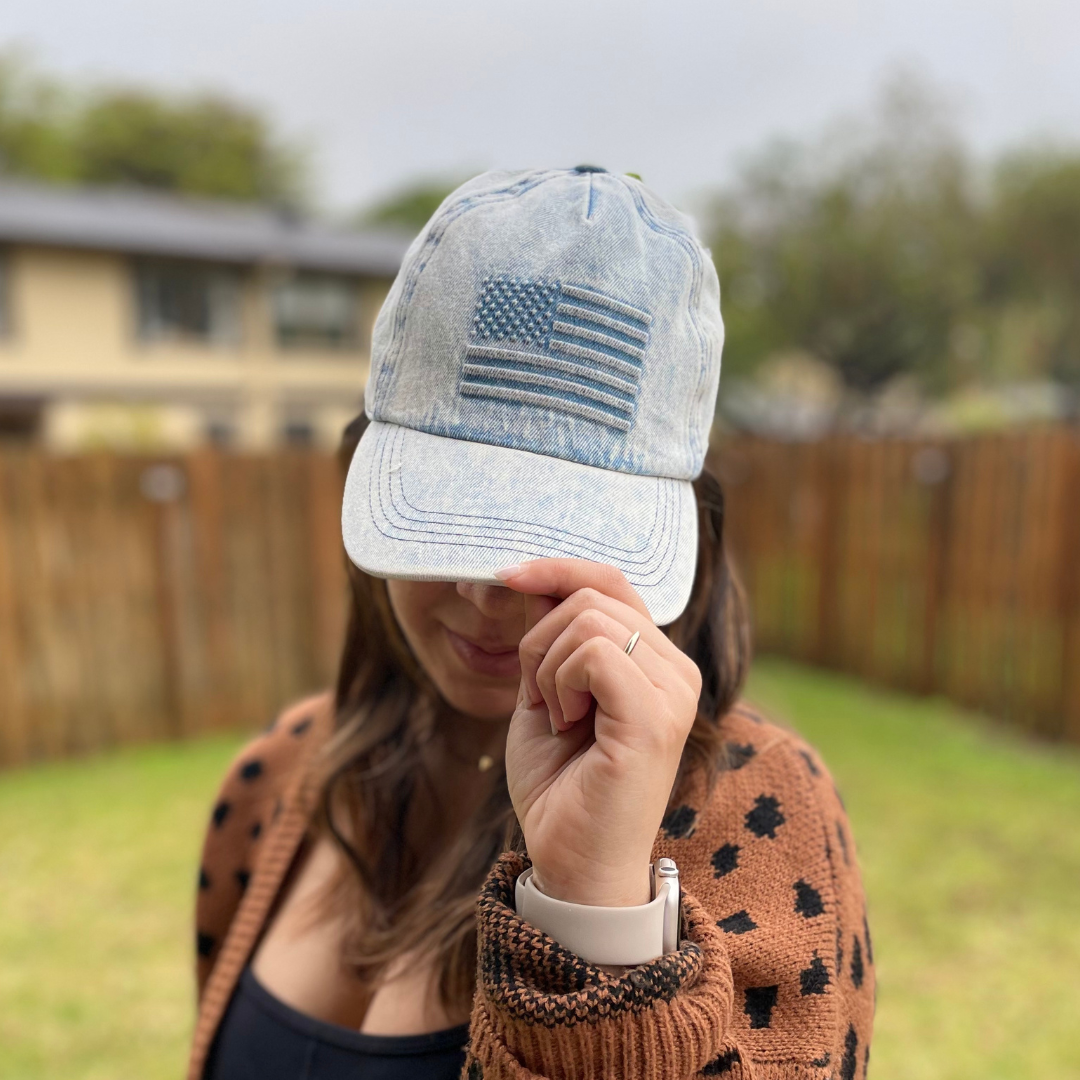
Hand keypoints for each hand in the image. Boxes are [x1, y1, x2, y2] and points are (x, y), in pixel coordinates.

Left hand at [496, 559, 701, 907]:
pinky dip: (560, 683)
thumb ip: (549, 636)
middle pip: (593, 594)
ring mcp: (674, 692)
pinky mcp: (656, 717)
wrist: (570, 861)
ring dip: (546, 668)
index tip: (505, 575)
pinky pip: (595, 652)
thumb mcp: (545, 690)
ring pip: (588, 619)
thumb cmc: (560, 783)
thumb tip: (531, 576)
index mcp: (657, 659)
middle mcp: (678, 669)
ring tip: (559, 720)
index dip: (556, 568)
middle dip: (540, 639)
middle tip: (543, 701)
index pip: (612, 580)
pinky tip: (566, 725)